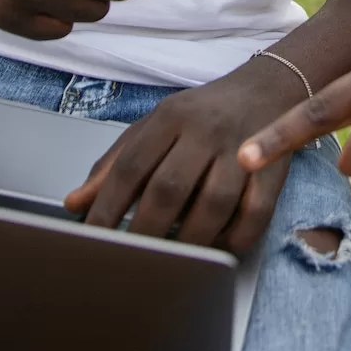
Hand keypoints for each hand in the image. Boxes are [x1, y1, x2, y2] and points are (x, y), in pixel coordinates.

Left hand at [64, 55, 307, 251]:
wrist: (267, 88)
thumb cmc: (202, 114)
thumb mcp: (154, 126)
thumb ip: (115, 163)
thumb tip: (76, 204)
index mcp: (171, 117)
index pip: (132, 166)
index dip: (108, 206)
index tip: (93, 238)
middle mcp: (206, 130)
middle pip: (170, 187)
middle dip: (146, 231)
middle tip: (132, 260)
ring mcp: (243, 148)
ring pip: (213, 204)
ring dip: (190, 241)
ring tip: (173, 261)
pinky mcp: (274, 169)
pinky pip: (256, 213)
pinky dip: (235, 238)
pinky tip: (218, 249)